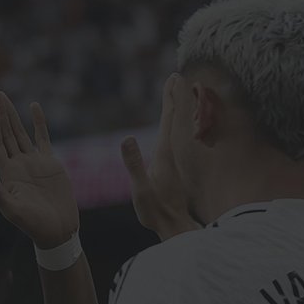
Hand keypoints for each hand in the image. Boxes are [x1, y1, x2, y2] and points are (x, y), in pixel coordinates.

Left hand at [0, 90, 78, 248]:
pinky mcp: (49, 162)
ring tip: (4, 95)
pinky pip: (42, 137)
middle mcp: (17, 164)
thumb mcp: (11, 210)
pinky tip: (33, 107)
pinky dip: (38, 122)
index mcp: (6, 173)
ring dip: (13, 114)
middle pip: (6, 133)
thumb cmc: (33, 224)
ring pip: (21, 132)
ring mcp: (33, 162)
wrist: (57, 230)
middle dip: (0, 113)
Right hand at [121, 73, 198, 240]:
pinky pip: (173, 139)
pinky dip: (172, 126)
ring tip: (175, 93)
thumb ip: (133, 164)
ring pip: (175, 129)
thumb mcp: (140, 189)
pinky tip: (169, 127)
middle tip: (176, 76)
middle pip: (173, 120)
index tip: (174, 77)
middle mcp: (171, 154)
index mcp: (163, 154)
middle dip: (174, 97)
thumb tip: (126, 139)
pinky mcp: (171, 169)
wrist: (172, 227)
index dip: (170, 98)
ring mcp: (173, 162)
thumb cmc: (155, 211)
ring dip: (174, 109)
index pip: (167, 120)